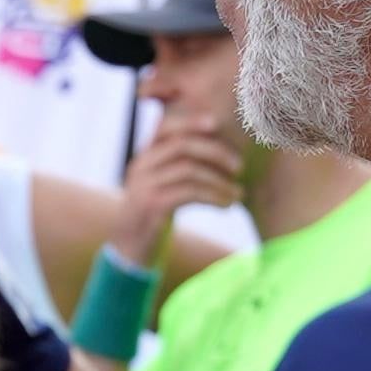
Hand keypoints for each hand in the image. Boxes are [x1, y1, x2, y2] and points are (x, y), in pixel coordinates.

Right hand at [114, 113, 244, 255]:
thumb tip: (215, 152)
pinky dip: (214, 197)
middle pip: (182, 145)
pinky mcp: (152, 207)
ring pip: (189, 170)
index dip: (191, 121)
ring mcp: (144, 186)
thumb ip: (178, 168)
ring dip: (220, 181)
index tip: (217, 124)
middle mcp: (141, 167)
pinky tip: (227, 205)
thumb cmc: (153, 216)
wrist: (130, 249)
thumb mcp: (161, 186)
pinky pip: (189, 193)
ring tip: (238, 193)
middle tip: (240, 166)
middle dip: (216, 152)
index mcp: (145, 157)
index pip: (165, 127)